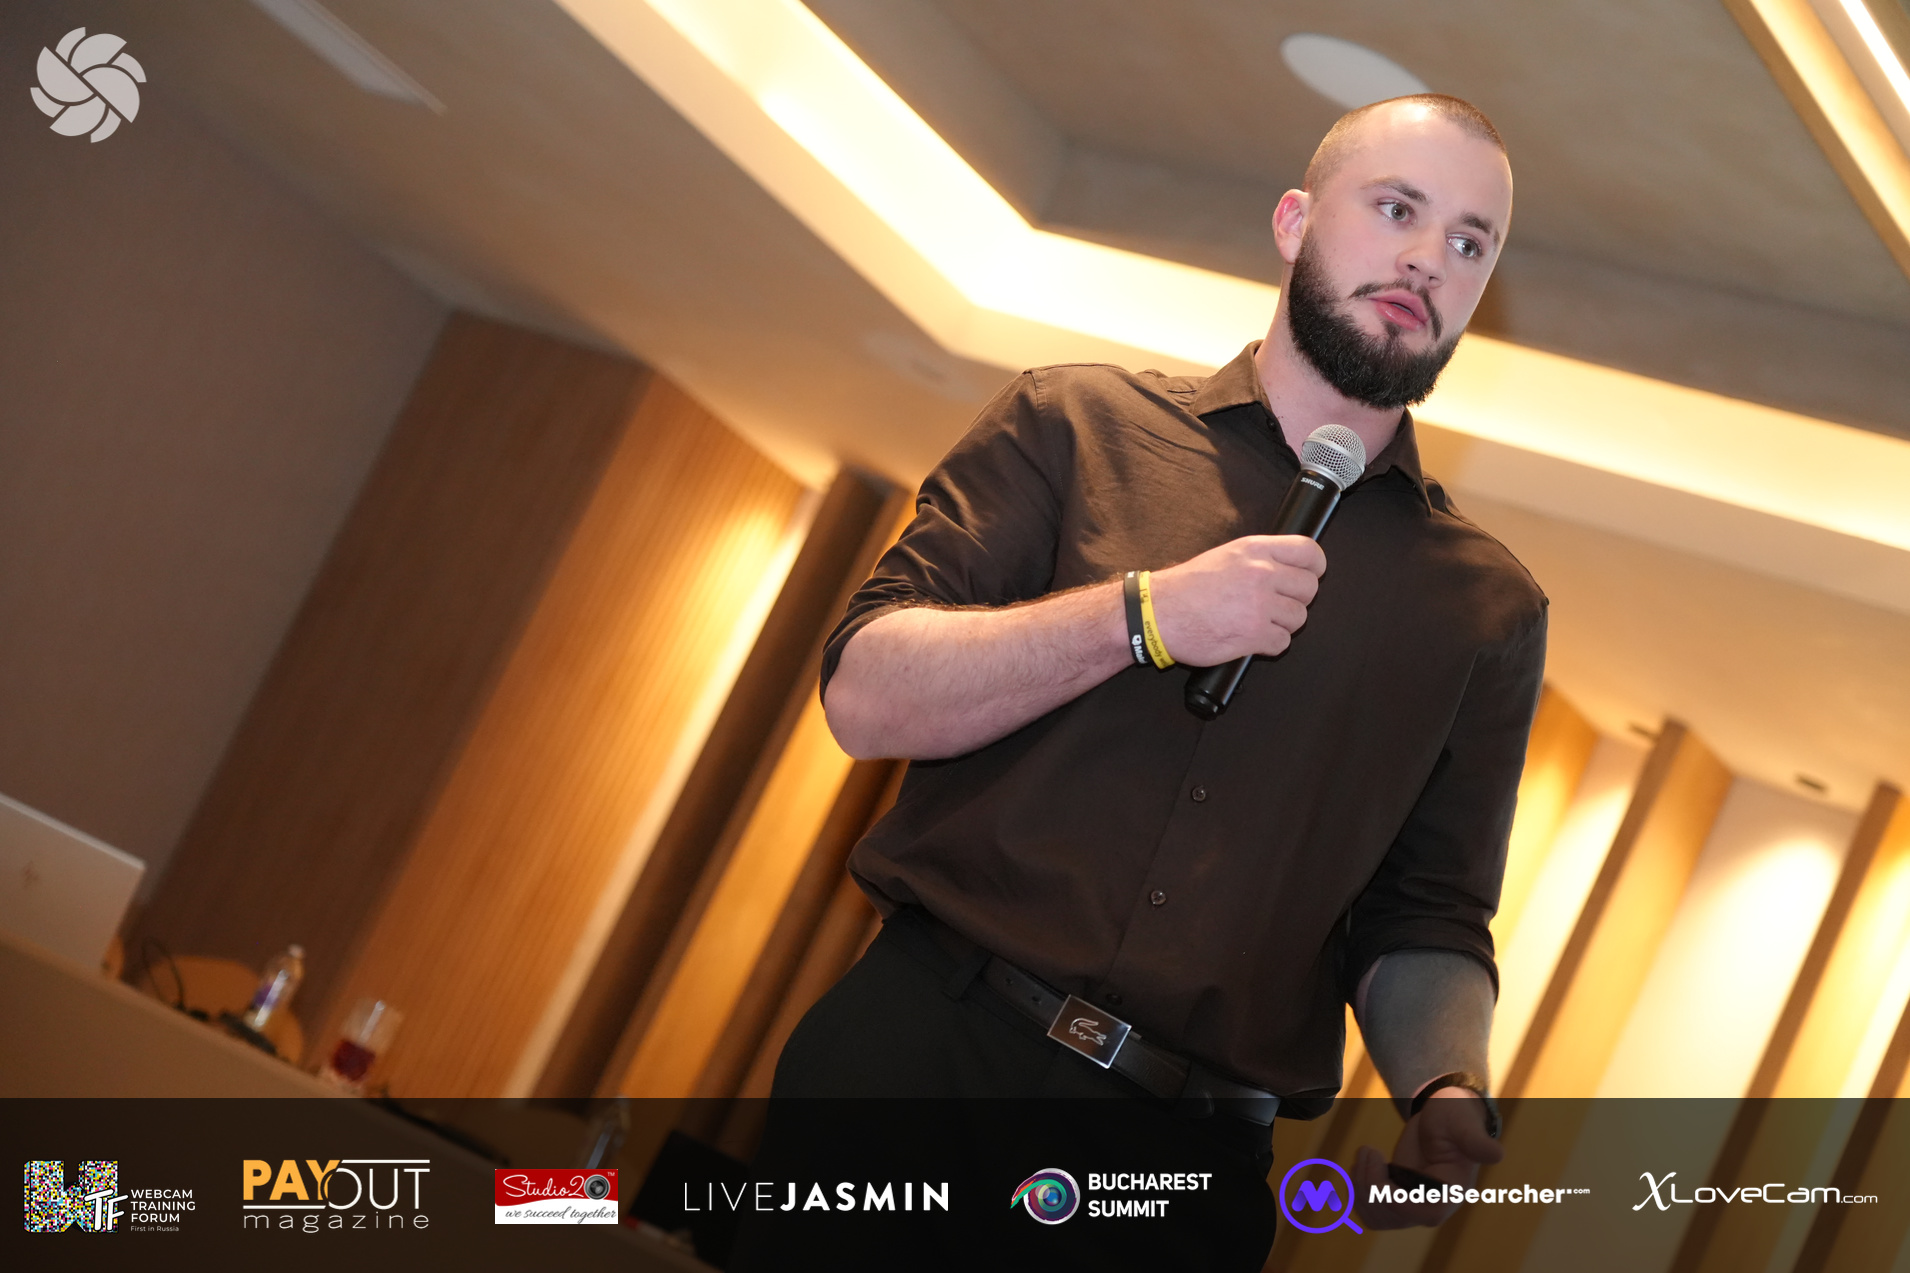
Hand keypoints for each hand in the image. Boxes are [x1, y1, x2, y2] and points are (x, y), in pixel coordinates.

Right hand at [1145, 535, 1324, 665]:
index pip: (1310, 553)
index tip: (1307, 576)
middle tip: (1275, 605)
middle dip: (1296, 600)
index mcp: (1255, 550)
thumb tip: (1289, 567)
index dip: (1315, 568)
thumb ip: (1260, 558)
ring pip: (1299, 618)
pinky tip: (1249, 637)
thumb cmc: (1187, 587)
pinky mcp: (1254, 635)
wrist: (1158, 613)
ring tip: (1256, 622)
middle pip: (1309, 589)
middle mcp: (1261, 574)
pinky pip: (1282, 642)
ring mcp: (1259, 605)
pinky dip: (1269, 644)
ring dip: (1281, 624)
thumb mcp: (1226, 555)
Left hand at [1351, 1089, 1504, 1228]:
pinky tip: (1362, 1164)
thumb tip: (1497, 1154)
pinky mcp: (1395, 1198)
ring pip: (1377, 1217)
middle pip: (1394, 1217)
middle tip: (1368, 1149)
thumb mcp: (1463, 1123)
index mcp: (1452, 1191)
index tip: (1381, 1166)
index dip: (1398, 1200)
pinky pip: (1370, 1211)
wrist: (1440, 1114)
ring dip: (1361, 1188)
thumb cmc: (1455, 1115)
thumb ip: (1476, 1140)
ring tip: (1366, 1153)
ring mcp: (1412, 1204)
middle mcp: (1433, 1205)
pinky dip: (1358, 1191)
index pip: (1426, 1214)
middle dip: (1372, 1185)